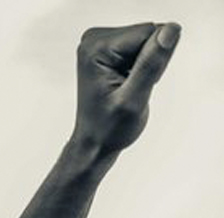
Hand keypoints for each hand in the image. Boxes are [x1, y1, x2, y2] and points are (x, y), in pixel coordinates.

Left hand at [72, 23, 179, 154]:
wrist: (94, 140)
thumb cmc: (108, 127)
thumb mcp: (133, 100)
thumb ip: (150, 64)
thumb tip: (169, 30)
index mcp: (96, 48)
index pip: (149, 32)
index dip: (155, 59)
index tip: (137, 84)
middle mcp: (94, 39)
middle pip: (149, 33)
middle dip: (151, 61)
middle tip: (134, 87)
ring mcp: (101, 42)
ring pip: (149, 39)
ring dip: (148, 64)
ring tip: (130, 86)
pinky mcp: (109, 47)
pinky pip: (144, 45)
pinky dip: (143, 65)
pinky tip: (128, 82)